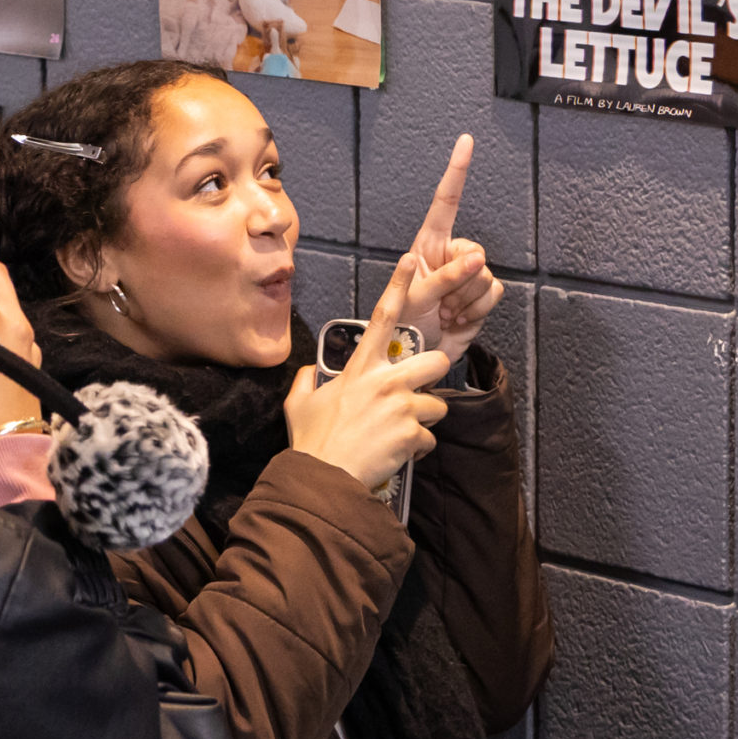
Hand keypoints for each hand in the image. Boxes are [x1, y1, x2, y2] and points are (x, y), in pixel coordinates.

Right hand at [284, 257, 454, 492]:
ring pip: (439, 405)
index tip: (408, 262)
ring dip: (425, 420)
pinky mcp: (412, 434)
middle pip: (436, 360)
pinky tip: (398, 455)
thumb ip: (304, 382)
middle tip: (420, 390)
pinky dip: (418, 449)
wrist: (323, 477)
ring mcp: (401, 407)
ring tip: (401, 432)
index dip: (397, 286)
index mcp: (360, 369)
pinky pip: (429, 438)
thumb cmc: (311, 441)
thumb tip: (306, 372)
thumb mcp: (298, 405)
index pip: (382, 318)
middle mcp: (385, 381)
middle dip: (434, 375)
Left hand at [396, 133, 504, 366]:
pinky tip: (458, 319)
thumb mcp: (414, 296)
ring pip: (486, 277)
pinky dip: (477, 311)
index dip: (457, 170)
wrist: (415, 356)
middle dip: (460, 281)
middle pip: (475, 252)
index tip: (466, 141)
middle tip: (440, 301)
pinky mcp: (482, 298)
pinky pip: (494, 295)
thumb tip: (479, 260)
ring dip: (466, 301)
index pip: (447, 201)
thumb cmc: (402, 322)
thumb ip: (445, 277)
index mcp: (428, 243)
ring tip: (445, 312)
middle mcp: (450, 254)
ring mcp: (468, 276)